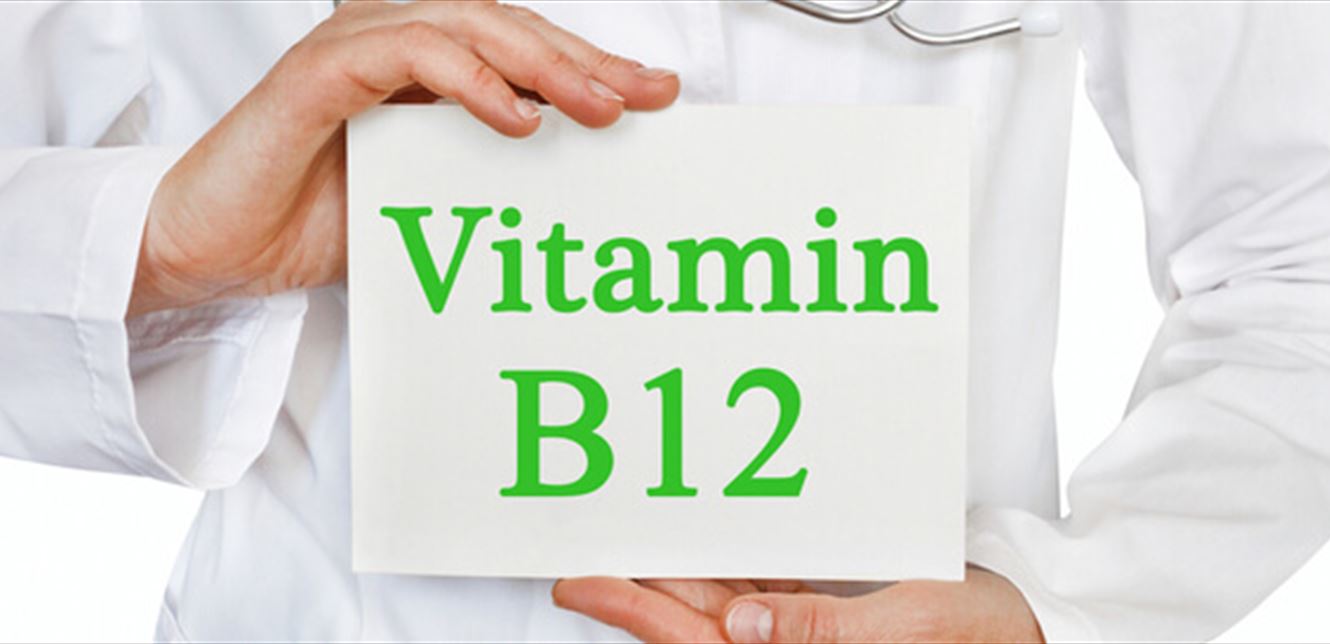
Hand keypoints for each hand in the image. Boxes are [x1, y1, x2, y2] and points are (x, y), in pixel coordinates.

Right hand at [128, 0, 678, 316]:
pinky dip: (467, 81)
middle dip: (585, 61)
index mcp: (422, 69)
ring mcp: (353, 49)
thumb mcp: (427, 204)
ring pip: (466, 28)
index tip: (657, 98)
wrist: (214, 247)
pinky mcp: (316, 73)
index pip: (521, 53)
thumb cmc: (312, 222)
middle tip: (649, 96)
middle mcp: (393, 44)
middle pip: (507, 29)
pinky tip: (516, 117)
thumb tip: (575, 200)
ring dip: (541, 65)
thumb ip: (487, 183)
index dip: (590, 68)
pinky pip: (405, 56)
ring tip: (599, 108)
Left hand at [552, 566, 1042, 642]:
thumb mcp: (913, 626)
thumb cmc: (987, 637)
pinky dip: (721, 572)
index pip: (701, 643)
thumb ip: (825, 628)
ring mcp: (803, 636)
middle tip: (575, 562)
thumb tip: (744, 625)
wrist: (1035, 632)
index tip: (582, 584)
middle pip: (693, 626)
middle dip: (633, 595)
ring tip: (621, 549)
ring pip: (717, 609)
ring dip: (669, 581)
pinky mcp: (822, 617)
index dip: (637, 615)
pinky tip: (697, 547)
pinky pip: (757, 593)